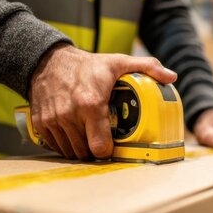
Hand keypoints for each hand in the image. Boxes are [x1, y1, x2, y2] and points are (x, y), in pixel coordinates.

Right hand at [29, 43, 176, 159]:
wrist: (49, 61)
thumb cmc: (87, 65)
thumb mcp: (118, 62)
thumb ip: (147, 67)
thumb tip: (172, 76)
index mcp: (91, 104)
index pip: (100, 147)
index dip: (109, 150)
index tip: (113, 145)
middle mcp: (70, 115)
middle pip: (86, 152)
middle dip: (95, 149)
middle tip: (102, 140)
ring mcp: (53, 121)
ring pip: (71, 152)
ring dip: (80, 148)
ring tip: (88, 136)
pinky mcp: (41, 124)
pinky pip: (56, 146)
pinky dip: (65, 144)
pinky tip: (74, 133)